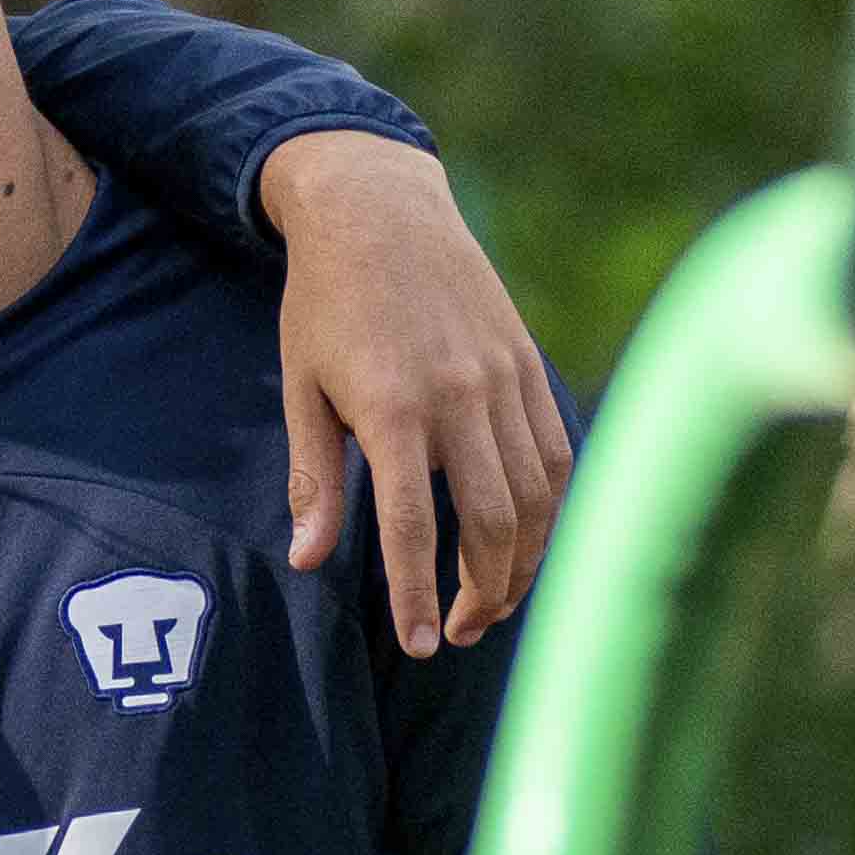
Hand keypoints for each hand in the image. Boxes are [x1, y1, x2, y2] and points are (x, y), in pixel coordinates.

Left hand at [255, 131, 572, 656]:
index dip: (417, 594)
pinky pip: (554, 453)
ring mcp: (503, 378)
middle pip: (492, 522)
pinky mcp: (528, 363)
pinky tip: (527, 540)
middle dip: (482, 593)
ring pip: (535, 495)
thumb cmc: (325, 303)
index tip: (421, 644)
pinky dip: (548, 508)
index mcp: (393, 407)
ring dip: (522, 562)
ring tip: (493, 601)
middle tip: (459, 633)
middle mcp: (459, 396)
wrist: (379, 209)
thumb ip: (313, 480)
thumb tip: (311, 562)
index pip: (414, 526)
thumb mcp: (300, 389)